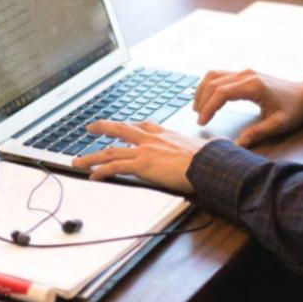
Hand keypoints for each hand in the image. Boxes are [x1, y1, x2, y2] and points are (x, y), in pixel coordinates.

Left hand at [71, 120, 208, 192]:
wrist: (210, 164)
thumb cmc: (211, 159)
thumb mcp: (207, 147)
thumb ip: (206, 147)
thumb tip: (224, 147)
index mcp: (166, 134)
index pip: (144, 126)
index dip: (130, 126)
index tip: (122, 125)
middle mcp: (152, 139)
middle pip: (121, 129)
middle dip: (103, 128)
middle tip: (90, 127)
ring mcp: (145, 150)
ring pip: (111, 151)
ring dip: (92, 157)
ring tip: (78, 162)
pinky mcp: (142, 164)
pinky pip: (115, 167)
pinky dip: (101, 171)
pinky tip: (92, 176)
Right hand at [194, 69, 302, 146]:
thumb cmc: (294, 110)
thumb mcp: (278, 125)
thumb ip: (256, 134)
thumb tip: (236, 145)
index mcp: (254, 86)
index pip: (222, 93)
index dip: (209, 108)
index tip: (202, 122)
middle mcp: (247, 74)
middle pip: (214, 83)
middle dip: (202, 101)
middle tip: (199, 119)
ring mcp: (245, 72)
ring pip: (214, 75)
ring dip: (203, 90)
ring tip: (198, 109)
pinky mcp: (245, 73)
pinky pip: (220, 75)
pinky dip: (209, 85)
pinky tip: (207, 98)